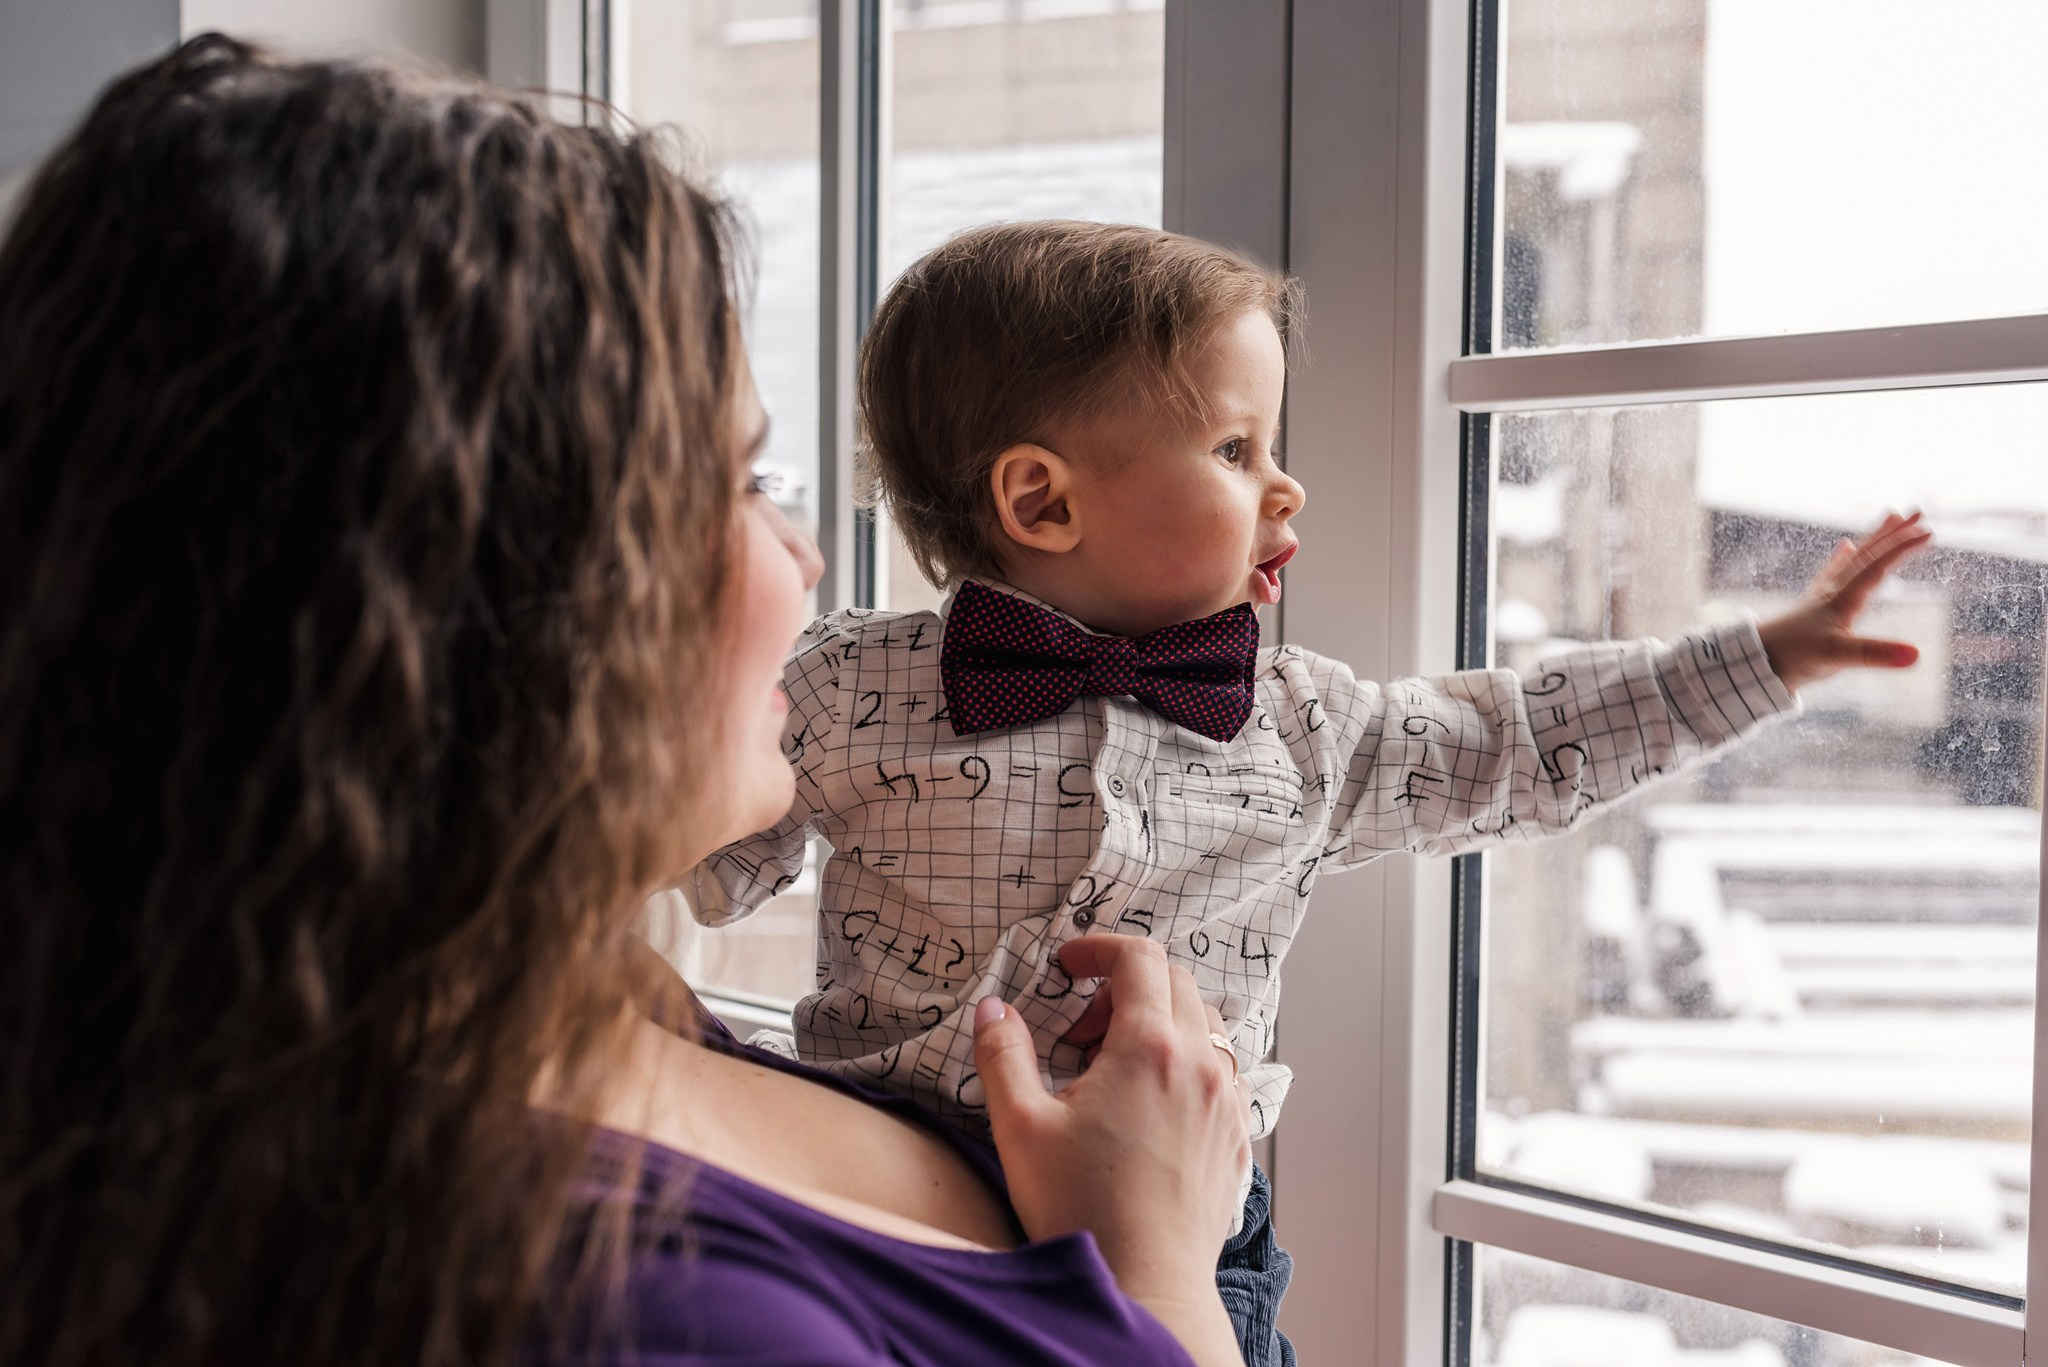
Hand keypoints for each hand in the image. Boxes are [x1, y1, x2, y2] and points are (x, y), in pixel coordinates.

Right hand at [974, 936, 1249, 1366]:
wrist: (1145, 1282)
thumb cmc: (1080, 1208)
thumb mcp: (1020, 1126)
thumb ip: (1003, 1055)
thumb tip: (993, 1010)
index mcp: (1148, 1048)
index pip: (1139, 957)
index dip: (1099, 948)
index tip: (1066, 966)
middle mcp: (1199, 1064)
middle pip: (1176, 982)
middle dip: (1125, 988)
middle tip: (1081, 1031)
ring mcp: (1226, 1101)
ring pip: (1205, 1026)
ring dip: (1160, 1025)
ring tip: (1112, 1070)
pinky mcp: (1236, 1137)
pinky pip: (1222, 1073)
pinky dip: (1186, 1065)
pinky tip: (1147, 1106)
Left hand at [1756, 511, 1932, 693]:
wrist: (1756, 662)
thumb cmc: (1796, 657)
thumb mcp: (1839, 657)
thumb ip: (1876, 654)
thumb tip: (1916, 655)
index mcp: (1842, 598)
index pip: (1877, 565)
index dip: (1902, 548)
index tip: (1929, 532)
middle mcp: (1832, 590)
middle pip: (1866, 554)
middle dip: (1893, 533)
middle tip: (1917, 511)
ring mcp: (1821, 595)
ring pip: (1853, 559)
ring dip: (1874, 539)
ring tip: (1890, 517)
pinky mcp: (1813, 605)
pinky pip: (1832, 573)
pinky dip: (1842, 558)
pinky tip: (1845, 546)